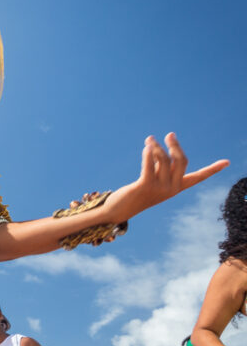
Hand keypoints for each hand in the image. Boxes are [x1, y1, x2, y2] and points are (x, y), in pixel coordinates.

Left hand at [103, 133, 227, 222]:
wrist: (119, 211)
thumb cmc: (137, 194)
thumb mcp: (153, 179)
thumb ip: (158, 166)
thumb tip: (156, 147)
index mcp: (177, 188)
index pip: (198, 178)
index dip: (212, 170)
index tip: (227, 162)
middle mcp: (171, 190)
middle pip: (181, 161)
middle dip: (175, 146)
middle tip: (169, 135)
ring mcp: (159, 189)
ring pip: (163, 160)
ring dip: (156, 147)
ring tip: (149, 140)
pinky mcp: (145, 186)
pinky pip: (149, 165)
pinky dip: (148, 154)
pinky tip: (147, 147)